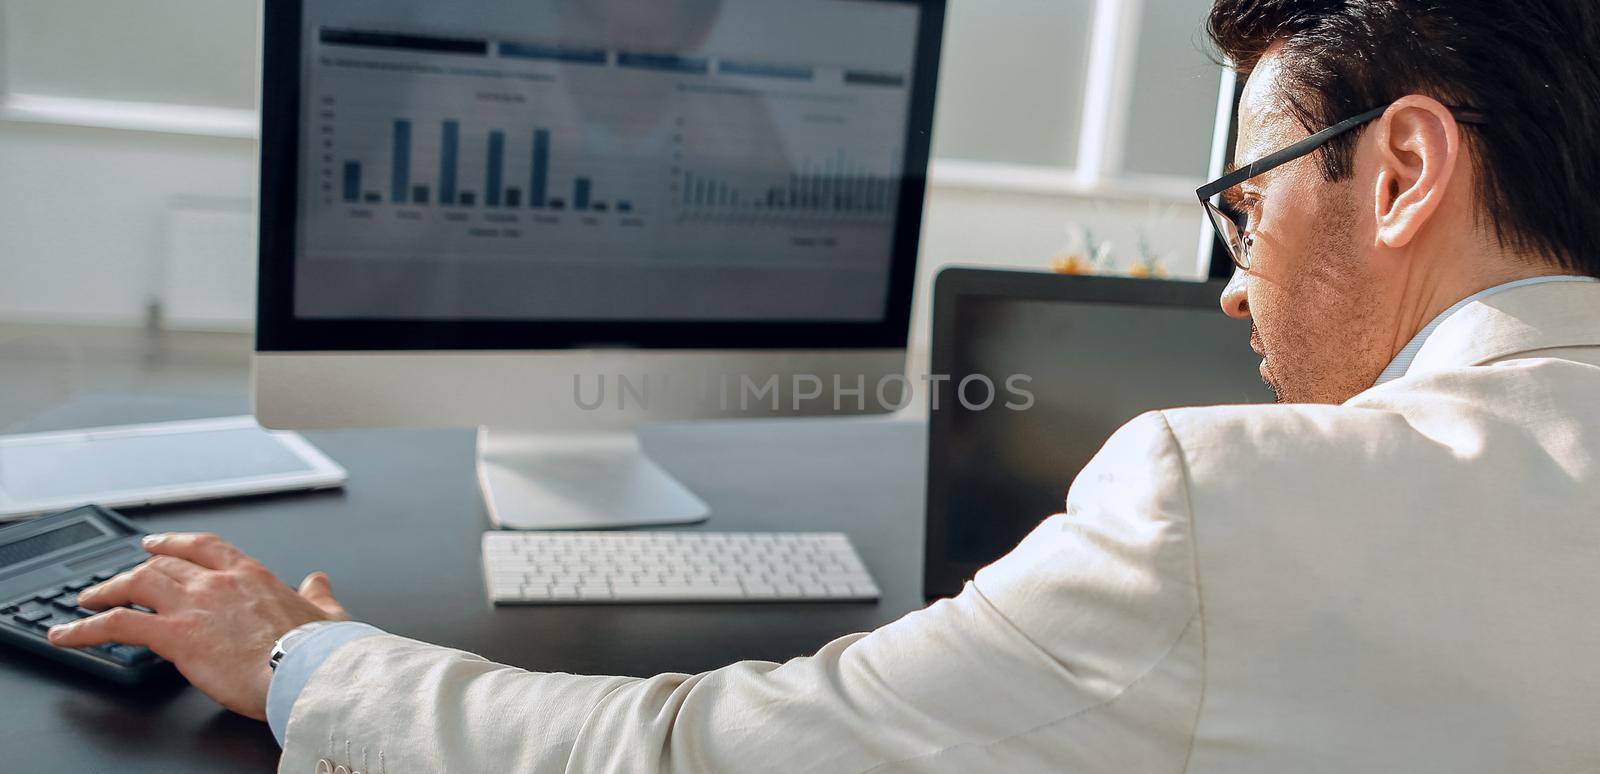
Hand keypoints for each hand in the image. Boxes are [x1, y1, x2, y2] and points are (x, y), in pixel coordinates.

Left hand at [47, 532, 348, 720]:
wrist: (308, 669)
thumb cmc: (319, 649)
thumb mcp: (326, 613)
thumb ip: (318, 595)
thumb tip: (319, 582)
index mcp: (253, 576)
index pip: (205, 546)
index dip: (175, 542)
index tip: (158, 545)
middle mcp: (218, 582)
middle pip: (163, 565)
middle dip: (134, 570)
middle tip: (115, 580)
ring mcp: (194, 605)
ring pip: (137, 584)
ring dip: (106, 591)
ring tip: (86, 602)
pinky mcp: (175, 635)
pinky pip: (118, 624)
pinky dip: (86, 628)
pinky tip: (69, 634)